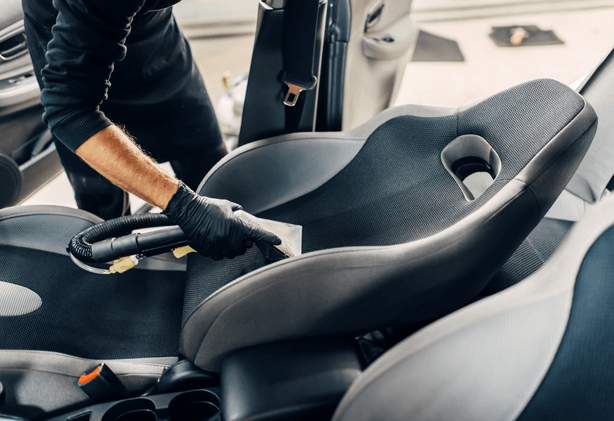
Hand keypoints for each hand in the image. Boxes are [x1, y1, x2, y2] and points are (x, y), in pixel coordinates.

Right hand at [163, 181, 280, 259]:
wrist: (189, 211)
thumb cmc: (206, 206)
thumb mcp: (226, 205)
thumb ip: (236, 210)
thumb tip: (242, 212)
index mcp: (236, 225)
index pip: (256, 234)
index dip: (269, 238)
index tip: (278, 241)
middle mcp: (229, 237)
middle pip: (241, 249)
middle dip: (240, 245)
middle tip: (235, 238)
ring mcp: (218, 244)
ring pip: (230, 254)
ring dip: (229, 249)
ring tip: (223, 240)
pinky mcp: (208, 249)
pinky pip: (217, 256)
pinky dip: (218, 252)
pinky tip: (214, 244)